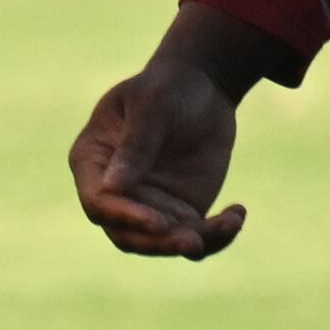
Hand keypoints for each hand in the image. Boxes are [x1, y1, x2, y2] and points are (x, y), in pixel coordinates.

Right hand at [69, 25, 251, 259]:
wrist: (203, 88)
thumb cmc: (168, 86)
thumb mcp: (153, 105)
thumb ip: (136, 145)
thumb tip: (111, 188)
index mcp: (92, 160)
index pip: (98, 202)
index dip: (123, 216)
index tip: (157, 222)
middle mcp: (116, 191)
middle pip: (127, 234)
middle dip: (159, 243)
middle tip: (192, 241)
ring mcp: (148, 205)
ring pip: (164, 242)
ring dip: (194, 242)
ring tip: (227, 224)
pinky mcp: (181, 212)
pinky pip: (196, 237)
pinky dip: (217, 236)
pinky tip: (236, 215)